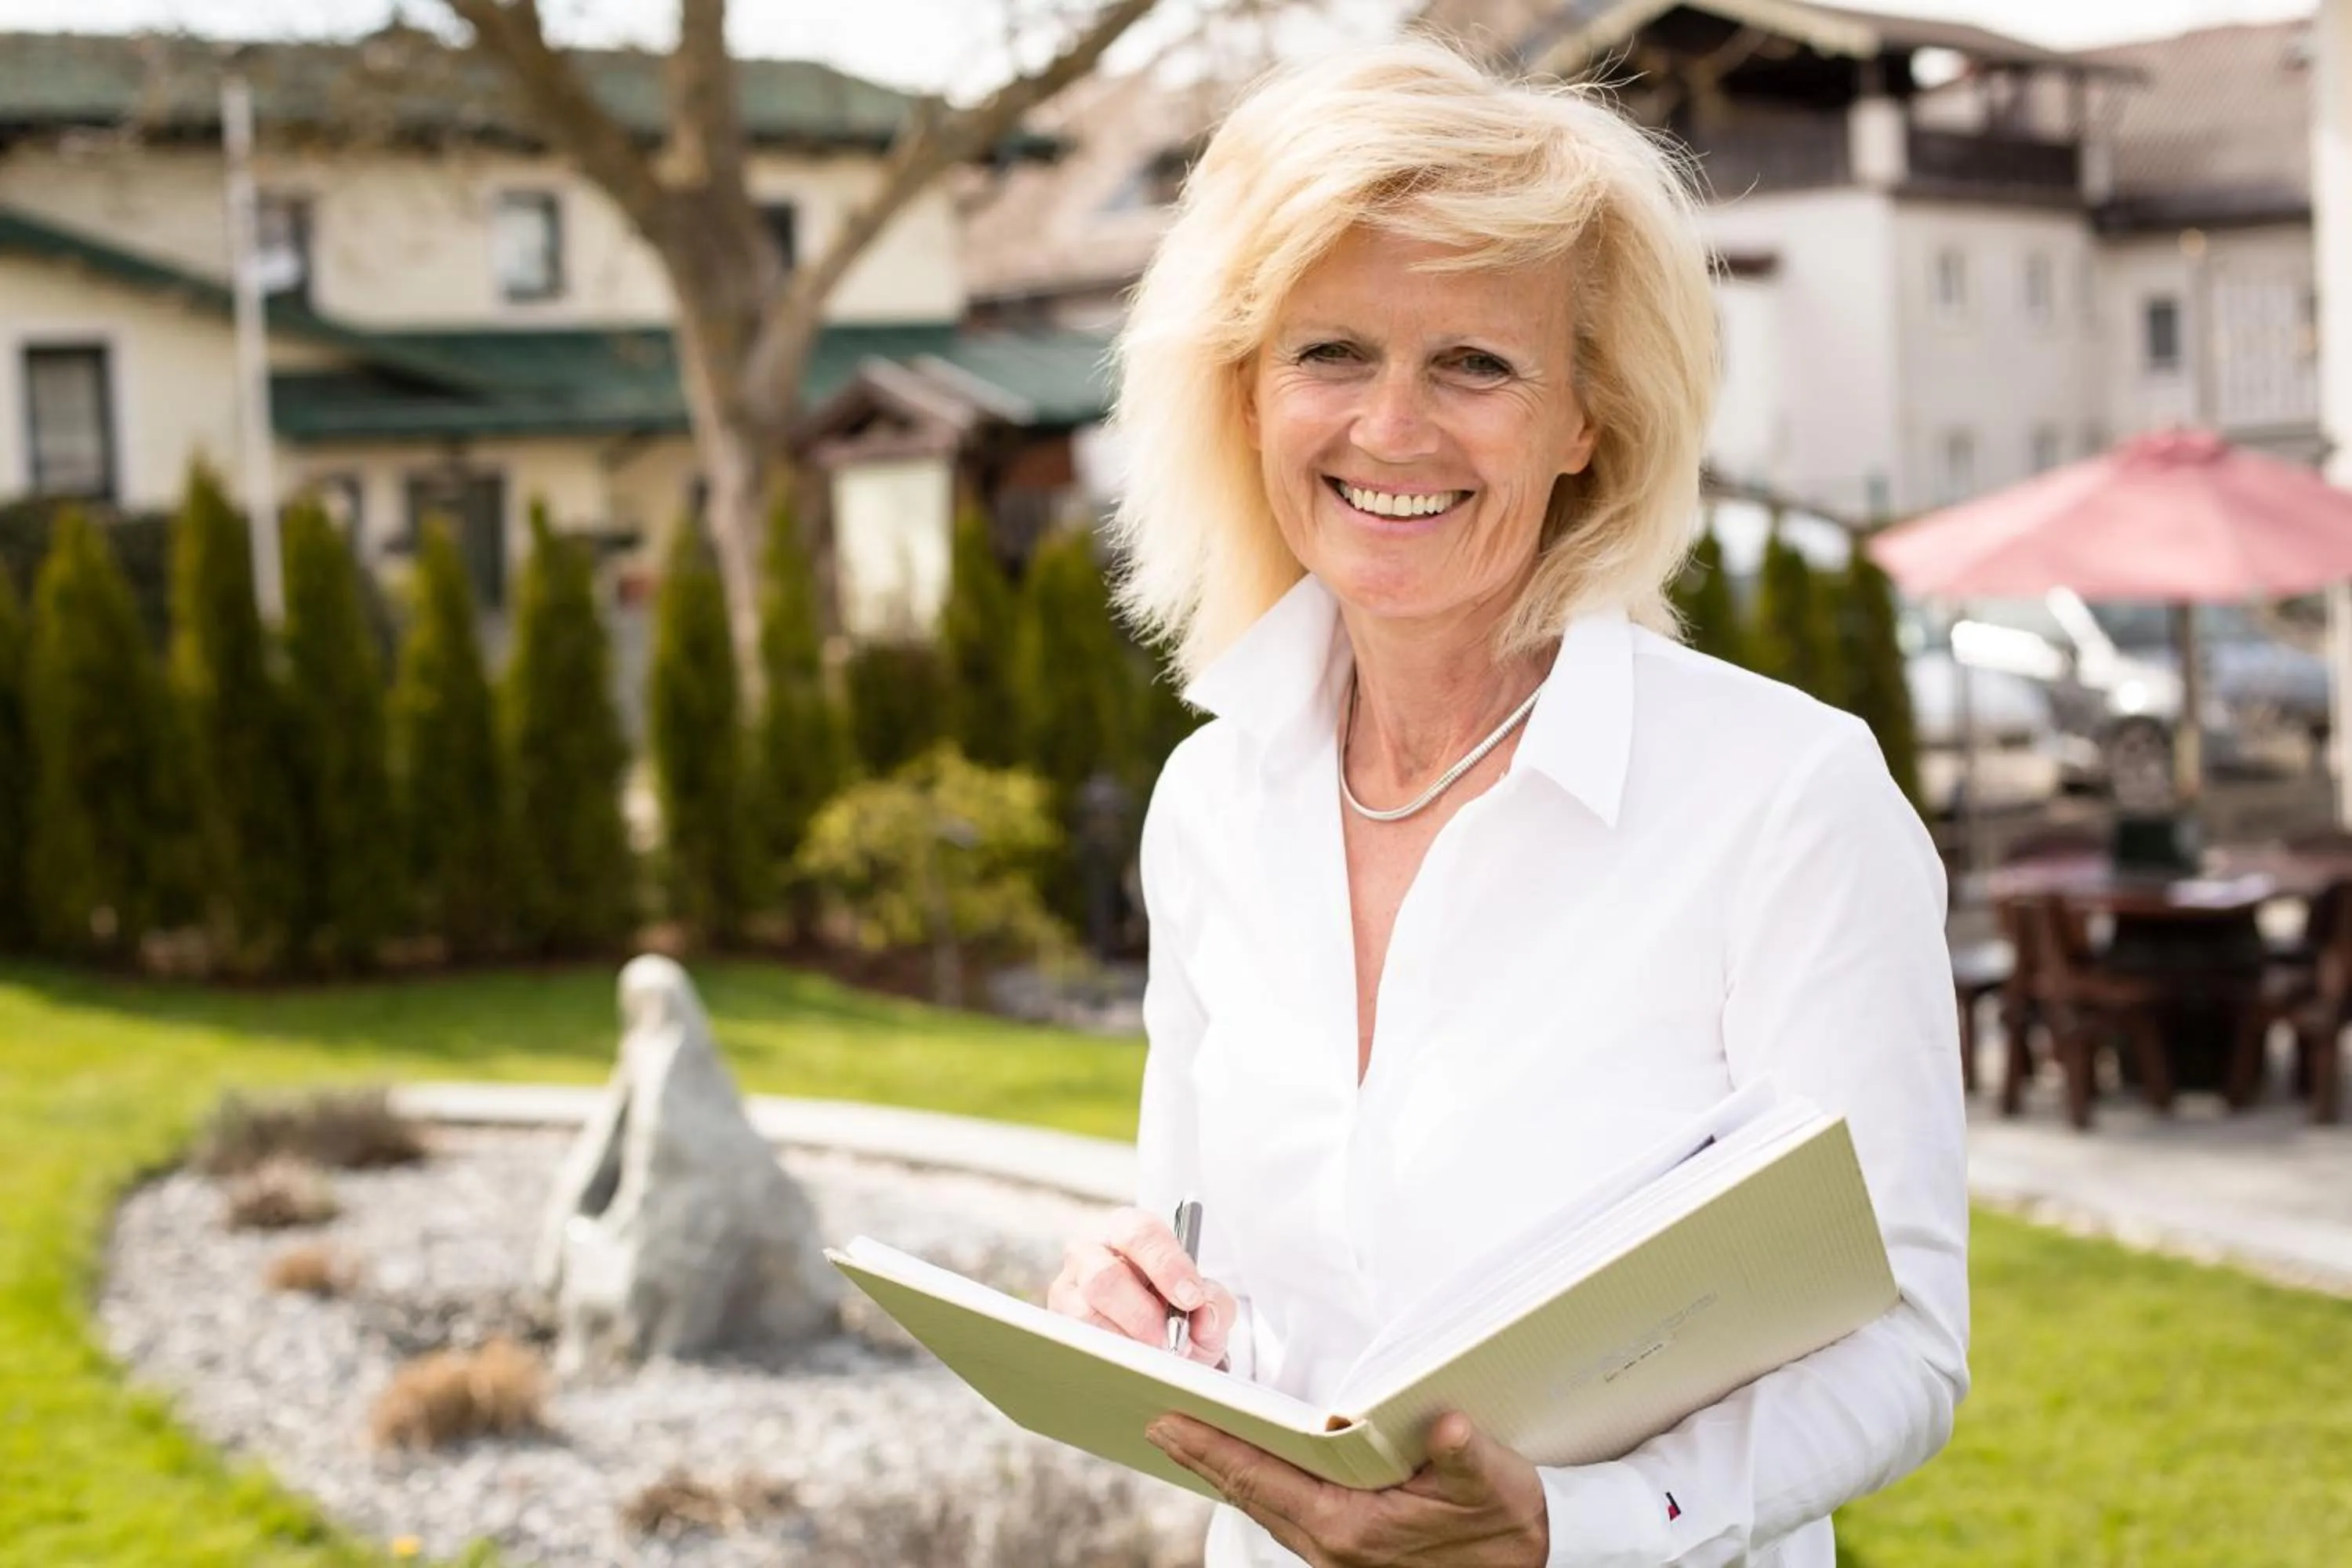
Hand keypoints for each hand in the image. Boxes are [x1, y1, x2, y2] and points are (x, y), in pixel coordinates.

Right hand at [1047, 1206, 1236, 1368]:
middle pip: (1104, 1276)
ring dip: (1126, 1342)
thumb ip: (1216, 1303)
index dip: (1166, 1265)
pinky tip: (1132, 1367)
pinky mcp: (1058, 1325)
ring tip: (1156, 1358)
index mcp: (1130, 1232)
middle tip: (1172, 1341)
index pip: (1141, 1233)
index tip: (1191, 1298)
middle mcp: (1091, 1254)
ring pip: (1086, 1315)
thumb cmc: (1180, 1315)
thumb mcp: (1207, 1307)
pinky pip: (1076, 1344)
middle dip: (1142, 1315)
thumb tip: (1204, 1310)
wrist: (1162, 1351)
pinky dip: (1109, 1359)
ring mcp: (1068, 1290)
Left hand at [1146, 1410, 1548, 1566]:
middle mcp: (1332, 1546)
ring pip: (1263, 1506)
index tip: (1168, 1423)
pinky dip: (1256, 1486)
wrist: (1531, 1563)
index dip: (1211, 1449)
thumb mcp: (1493, 1483)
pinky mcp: (1348, 1549)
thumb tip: (1448, 1430)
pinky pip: (1285, 1512)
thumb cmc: (1506, 1524)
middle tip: (1156, 1423)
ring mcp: (1336, 1552)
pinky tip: (1247, 1469)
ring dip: (1224, 1472)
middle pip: (1249, 1495)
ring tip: (1188, 1440)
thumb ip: (1465, 1457)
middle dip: (1201, 1458)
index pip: (1263, 1479)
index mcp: (1351, 1528)